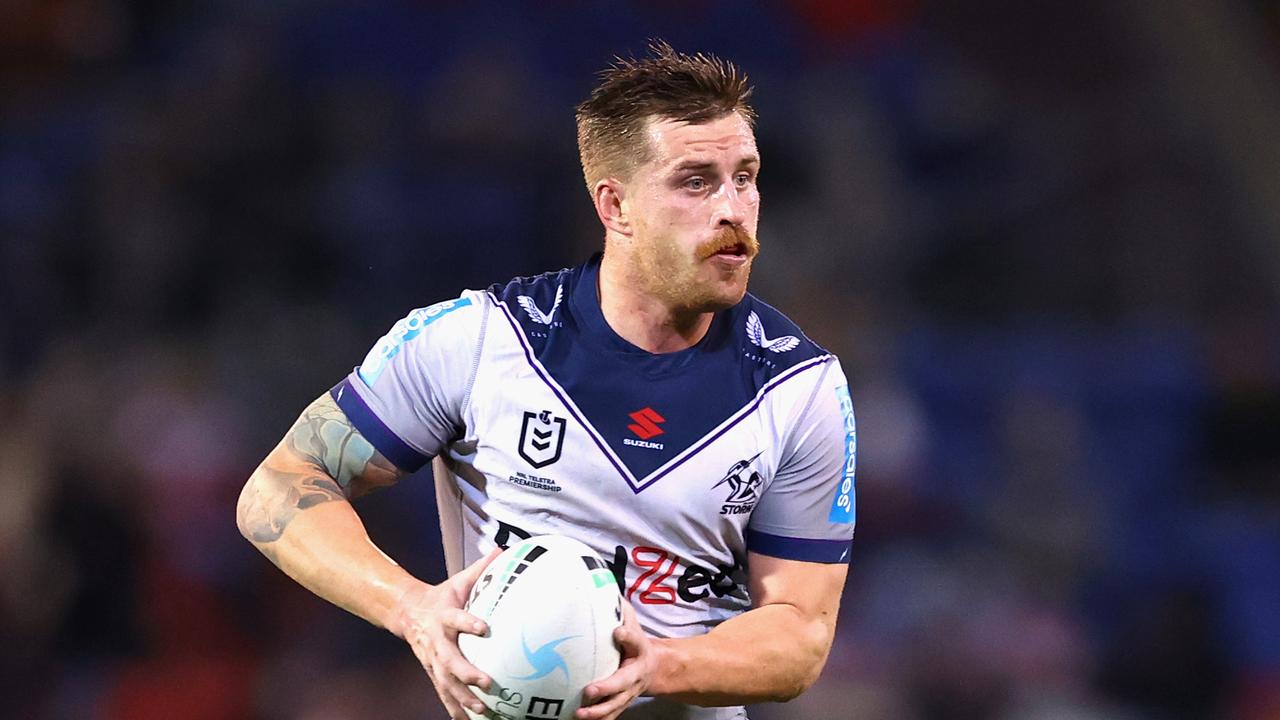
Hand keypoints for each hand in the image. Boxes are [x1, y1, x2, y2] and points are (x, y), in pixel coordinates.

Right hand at [389, 549, 500, 718]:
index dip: (469, 622)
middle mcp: (437, 641)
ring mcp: (433, 660)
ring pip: (445, 682)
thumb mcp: (458, 581)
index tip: (485, 628)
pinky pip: (443, 694)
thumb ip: (480, 569)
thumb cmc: (441, 596)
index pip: (456, 618)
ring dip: (462, 697)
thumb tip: (502, 550)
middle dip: (466, 672)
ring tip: (481, 709)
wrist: (407, 613)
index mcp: (443, 616)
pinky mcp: (432, 673)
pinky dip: (454, 709)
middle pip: (449, 659)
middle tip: (486, 682)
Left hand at [576, 601, 655, 719]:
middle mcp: (635, 673)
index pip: (635, 640)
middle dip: (607, 687)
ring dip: (598, 712)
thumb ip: (619, 609)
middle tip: (590, 690)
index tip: (618, 631)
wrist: (655, 668)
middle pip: (622, 682)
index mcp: (639, 649)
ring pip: (615, 705)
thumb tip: (599, 586)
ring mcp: (628, 692)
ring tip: (580, 714)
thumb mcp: (632, 622)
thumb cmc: (635, 642)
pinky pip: (610, 715)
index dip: (628, 636)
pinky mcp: (621, 704)